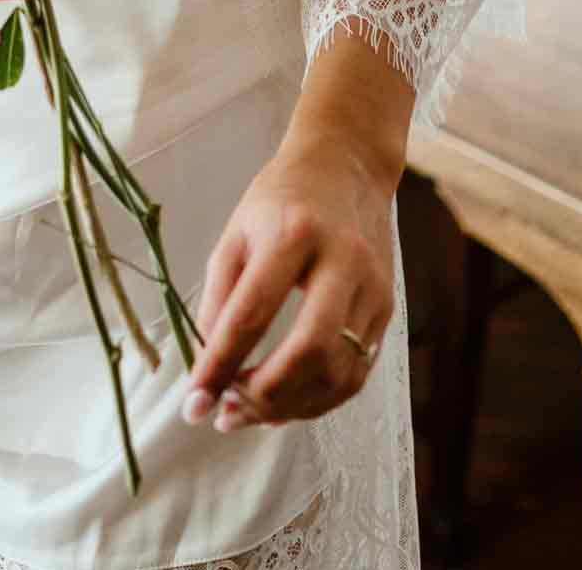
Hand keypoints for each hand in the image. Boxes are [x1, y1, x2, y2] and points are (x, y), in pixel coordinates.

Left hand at [182, 134, 395, 429]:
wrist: (347, 166)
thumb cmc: (281, 199)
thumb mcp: (237, 232)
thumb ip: (219, 297)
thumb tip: (208, 366)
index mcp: (293, 233)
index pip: (251, 313)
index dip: (220, 365)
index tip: (193, 404)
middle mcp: (341, 260)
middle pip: (308, 349)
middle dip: (264, 395)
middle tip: (228, 413)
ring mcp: (372, 286)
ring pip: (338, 371)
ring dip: (292, 407)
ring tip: (250, 414)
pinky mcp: (387, 307)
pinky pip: (357, 372)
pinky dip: (320, 400)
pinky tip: (286, 404)